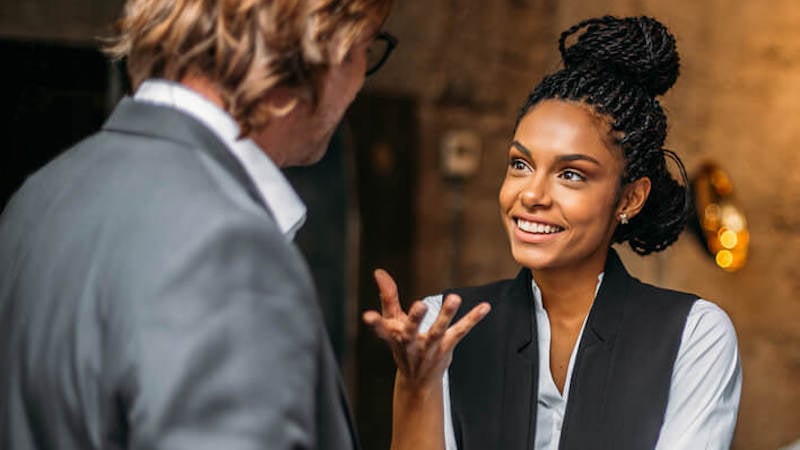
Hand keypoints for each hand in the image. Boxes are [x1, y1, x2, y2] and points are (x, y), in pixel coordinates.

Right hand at [362, 269, 490, 389]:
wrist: (417, 382)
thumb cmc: (403, 345)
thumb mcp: (392, 323)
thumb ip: (387, 296)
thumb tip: (378, 272)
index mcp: (394, 336)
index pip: (381, 329)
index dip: (374, 323)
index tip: (367, 316)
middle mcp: (410, 343)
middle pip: (411, 331)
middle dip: (415, 318)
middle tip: (420, 305)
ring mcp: (429, 347)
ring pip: (438, 331)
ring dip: (446, 315)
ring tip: (454, 298)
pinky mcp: (446, 347)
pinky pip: (460, 331)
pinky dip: (472, 319)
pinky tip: (485, 307)